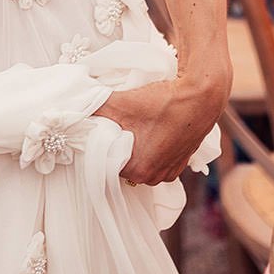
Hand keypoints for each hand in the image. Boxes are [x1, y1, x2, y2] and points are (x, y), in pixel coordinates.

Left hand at [96, 76, 222, 186]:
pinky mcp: (181, 160)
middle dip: (118, 143)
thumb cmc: (163, 102)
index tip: (102, 126)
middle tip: (117, 121)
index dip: (101, 142)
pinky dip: (151, 144)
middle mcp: (154, 177)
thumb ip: (94, 106)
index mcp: (138, 171)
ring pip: (141, 159)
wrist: (202, 95)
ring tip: (135, 122)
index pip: (106, 162)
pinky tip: (151, 126)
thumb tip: (72, 107)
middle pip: (123, 161)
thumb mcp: (122, 102)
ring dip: (136, 144)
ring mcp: (170, 170)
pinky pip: (157, 156)